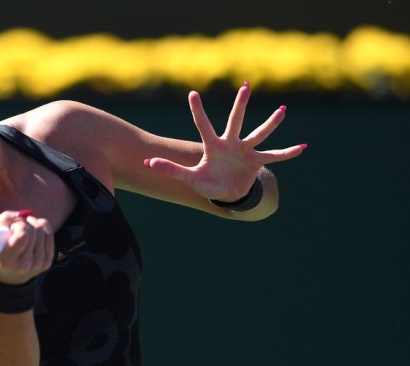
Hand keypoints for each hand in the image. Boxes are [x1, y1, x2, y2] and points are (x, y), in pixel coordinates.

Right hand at [0, 210, 53, 284]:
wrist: (7, 273)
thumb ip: (5, 219)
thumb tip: (24, 214)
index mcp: (7, 260)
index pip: (24, 235)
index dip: (18, 226)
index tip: (11, 229)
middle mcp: (24, 265)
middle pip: (35, 230)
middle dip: (25, 224)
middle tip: (16, 229)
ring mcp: (38, 264)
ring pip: (42, 229)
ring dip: (32, 225)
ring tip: (23, 232)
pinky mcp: (47, 262)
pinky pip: (49, 233)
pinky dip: (41, 228)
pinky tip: (32, 234)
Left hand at [144, 82, 305, 200]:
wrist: (227, 193)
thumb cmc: (207, 183)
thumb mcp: (189, 178)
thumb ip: (171, 169)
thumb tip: (148, 162)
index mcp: (213, 146)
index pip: (203, 125)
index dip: (198, 111)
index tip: (192, 94)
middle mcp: (230, 143)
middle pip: (235, 120)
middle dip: (240, 104)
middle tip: (245, 85)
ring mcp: (245, 151)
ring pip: (259, 134)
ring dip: (271, 123)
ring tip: (283, 110)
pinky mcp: (257, 161)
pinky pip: (274, 156)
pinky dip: (288, 153)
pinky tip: (303, 147)